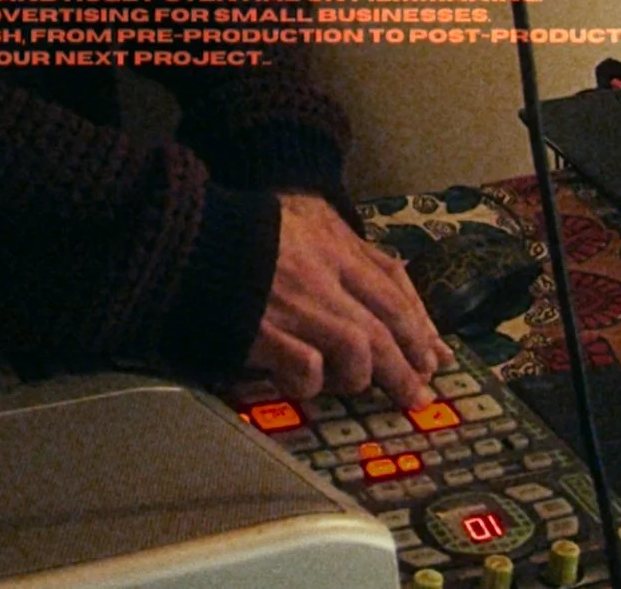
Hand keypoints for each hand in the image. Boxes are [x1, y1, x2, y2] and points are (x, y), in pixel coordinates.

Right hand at [248, 191, 453, 405]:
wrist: (187, 238)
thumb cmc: (248, 232)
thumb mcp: (307, 225)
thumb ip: (350, 253)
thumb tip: (391, 293)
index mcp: (333, 246)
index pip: (392, 292)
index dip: (419, 330)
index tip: (433, 358)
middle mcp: (321, 276)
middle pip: (381, 329)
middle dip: (406, 368)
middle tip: (417, 396)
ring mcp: (293, 307)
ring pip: (356, 351)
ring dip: (361, 377)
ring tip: (354, 388)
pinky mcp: (263, 334)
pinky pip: (307, 371)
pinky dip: (312, 384)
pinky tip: (305, 385)